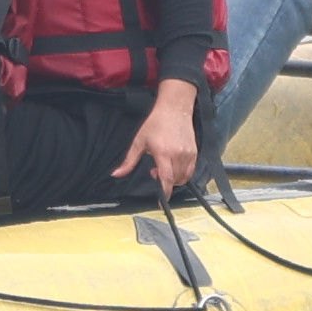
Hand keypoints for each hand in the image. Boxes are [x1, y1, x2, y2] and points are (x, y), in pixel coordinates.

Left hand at [117, 84, 204, 201]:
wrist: (174, 108)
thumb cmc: (155, 123)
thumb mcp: (139, 141)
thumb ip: (129, 161)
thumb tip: (116, 174)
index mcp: (163, 152)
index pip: (166, 179)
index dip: (164, 192)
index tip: (161, 202)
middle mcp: (178, 155)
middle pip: (174, 180)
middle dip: (164, 181)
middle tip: (154, 170)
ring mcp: (188, 154)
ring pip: (183, 177)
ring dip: (173, 179)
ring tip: (164, 166)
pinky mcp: (195, 152)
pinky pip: (190, 171)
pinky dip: (182, 174)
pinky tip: (173, 166)